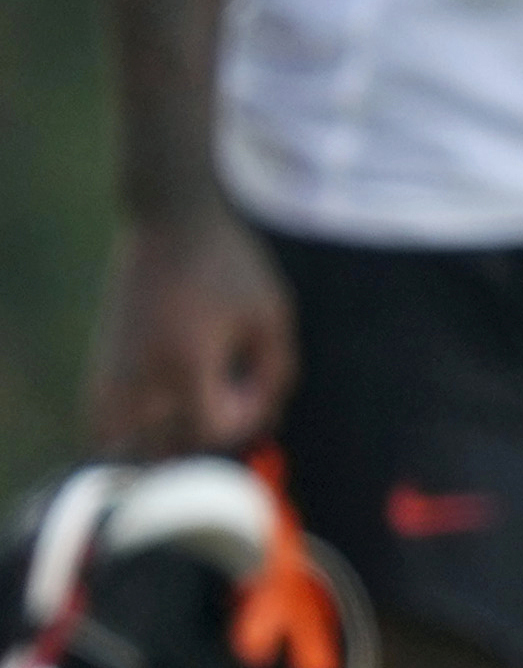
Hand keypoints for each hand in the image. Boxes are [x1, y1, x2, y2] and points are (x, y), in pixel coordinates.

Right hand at [87, 206, 291, 457]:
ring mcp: (111, 369)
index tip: (258, 384)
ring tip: (193, 406)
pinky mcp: (100, 360)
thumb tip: (267, 422)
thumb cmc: (230, 266)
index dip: (245, 418)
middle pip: (164, 446)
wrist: (169, 221)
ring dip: (158, 439)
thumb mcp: (272, 316)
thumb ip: (278, 373)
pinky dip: (128, 426)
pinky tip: (165, 402)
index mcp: (184, 363)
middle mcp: (139, 374)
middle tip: (227, 396)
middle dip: (203, 435)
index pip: (210, 430)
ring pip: (120, 439)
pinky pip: (103, 417)